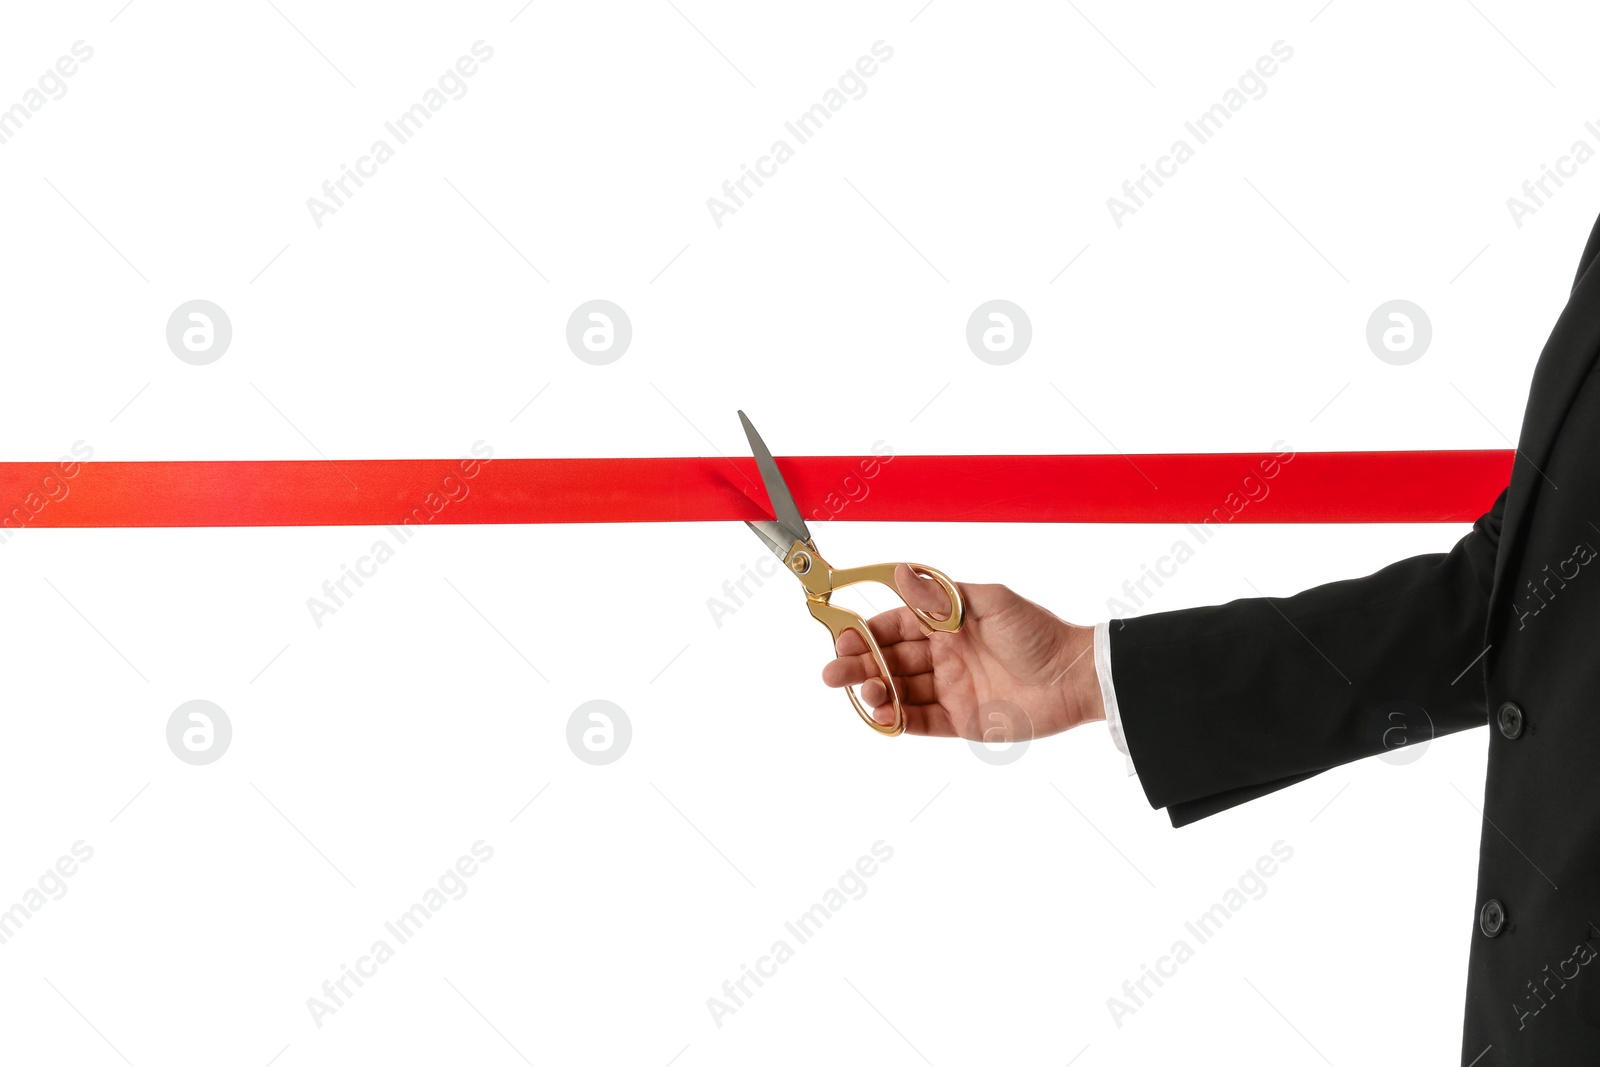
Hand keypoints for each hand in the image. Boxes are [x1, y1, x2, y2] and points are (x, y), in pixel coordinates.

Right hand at [821, 565, 1104, 739]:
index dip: (867, 633)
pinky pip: (922, 722)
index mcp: (947, 625)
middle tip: (833, 674)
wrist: (1075, 677)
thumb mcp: (990, 603)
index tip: (843, 638)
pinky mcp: (961, 720)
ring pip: (901, 692)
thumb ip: (942, 595)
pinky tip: (882, 715)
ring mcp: (951, 689)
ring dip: (877, 692)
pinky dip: (899, 720)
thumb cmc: (1039, 633)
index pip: (895, 627)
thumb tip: (901, 571)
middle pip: (890, 661)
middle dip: (859, 666)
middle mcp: (944, 656)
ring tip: (866, 694)